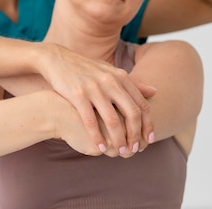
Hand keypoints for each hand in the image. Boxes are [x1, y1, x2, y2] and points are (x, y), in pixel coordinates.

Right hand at [38, 43, 154, 155]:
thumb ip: (132, 83)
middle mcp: (110, 81)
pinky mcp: (77, 95)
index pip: (142, 105)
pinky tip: (99, 147)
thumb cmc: (84, 68)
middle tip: (135, 150)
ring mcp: (94, 88)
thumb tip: (155, 92)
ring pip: (112, 120)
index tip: (148, 140)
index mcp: (121, 76)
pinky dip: (97, 137)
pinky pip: (90, 121)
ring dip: (118, 139)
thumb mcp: (110, 71)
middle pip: (131, 113)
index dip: (148, 125)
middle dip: (135, 135)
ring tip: (118, 152)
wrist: (56, 59)